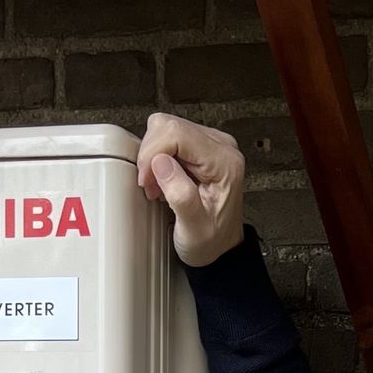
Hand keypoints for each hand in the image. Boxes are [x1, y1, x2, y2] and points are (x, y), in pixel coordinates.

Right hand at [136, 111, 245, 266]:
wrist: (221, 248)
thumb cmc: (212, 241)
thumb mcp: (194, 228)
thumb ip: (180, 196)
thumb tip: (160, 163)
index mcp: (225, 163)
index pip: (176, 133)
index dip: (152, 153)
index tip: (147, 181)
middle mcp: (221, 147)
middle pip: (169, 125)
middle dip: (150, 154)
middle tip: (152, 185)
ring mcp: (211, 145)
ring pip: (165, 127)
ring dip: (152, 155)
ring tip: (159, 184)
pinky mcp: (200, 147)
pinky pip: (168, 137)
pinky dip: (157, 156)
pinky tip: (164, 178)